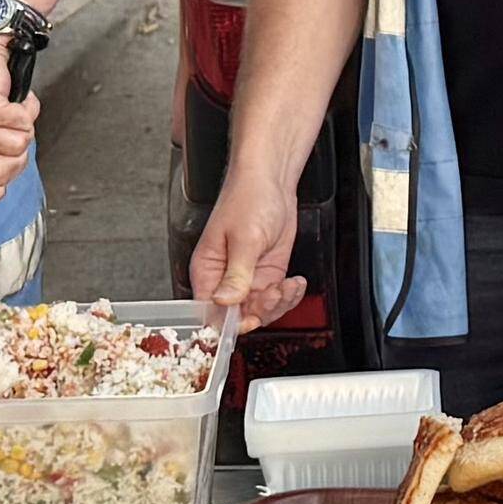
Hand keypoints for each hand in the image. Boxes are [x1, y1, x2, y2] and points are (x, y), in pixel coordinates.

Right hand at [187, 172, 298, 328]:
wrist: (271, 180)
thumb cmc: (248, 198)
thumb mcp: (244, 238)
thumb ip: (236, 273)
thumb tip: (224, 301)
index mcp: (207, 271)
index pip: (209, 312)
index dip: (228, 323)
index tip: (249, 319)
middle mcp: (225, 280)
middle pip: (238, 317)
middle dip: (260, 311)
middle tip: (273, 294)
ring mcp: (248, 279)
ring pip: (260, 311)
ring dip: (278, 304)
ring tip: (288, 286)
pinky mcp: (266, 275)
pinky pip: (276, 299)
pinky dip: (289, 296)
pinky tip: (295, 283)